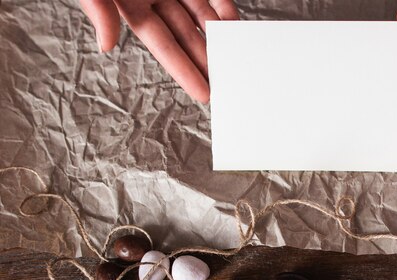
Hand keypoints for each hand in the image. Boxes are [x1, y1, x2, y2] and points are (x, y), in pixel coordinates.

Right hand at [80, 0, 239, 102]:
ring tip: (236, 59)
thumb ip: (98, 10)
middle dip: (206, 60)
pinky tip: (234, 25)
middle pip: (186, 36)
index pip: (162, 45)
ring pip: (200, 16)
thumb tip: (106, 47)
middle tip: (228, 83)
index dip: (184, 70)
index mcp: (129, 6)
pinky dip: (222, 6)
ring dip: (218, 37)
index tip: (203, 93)